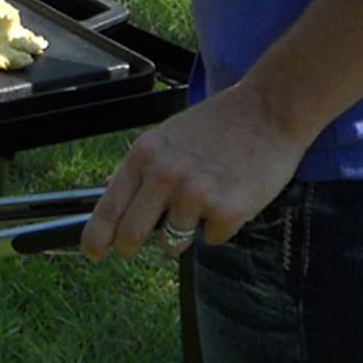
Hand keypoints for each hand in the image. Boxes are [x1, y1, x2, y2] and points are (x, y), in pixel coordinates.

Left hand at [80, 81, 315, 259]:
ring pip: (173, 241)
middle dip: (128, 248)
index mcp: (143, 156)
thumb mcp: (166, 137)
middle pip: (130, 236)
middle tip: (131, 249)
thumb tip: (110, 194)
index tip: (93, 252)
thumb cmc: (218, 125)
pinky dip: (219, 227)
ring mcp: (195, 195)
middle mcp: (164, 176)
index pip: (108, 209)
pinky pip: (211, 238)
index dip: (95, 238)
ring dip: (185, 230)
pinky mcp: (228, 210)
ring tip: (204, 198)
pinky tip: (231, 198)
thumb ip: (141, 169)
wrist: (270, 110)